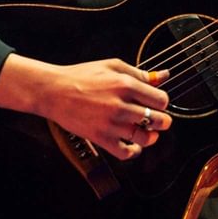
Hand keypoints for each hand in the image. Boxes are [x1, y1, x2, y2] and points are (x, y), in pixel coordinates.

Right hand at [0, 55, 171, 159]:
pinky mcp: (100, 138)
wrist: (54, 91)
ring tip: (148, 132)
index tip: (157, 103)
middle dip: (163, 121)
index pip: (161, 99)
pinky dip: (133, 152)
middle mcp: (120, 105)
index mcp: (125, 84)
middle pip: (158, 119)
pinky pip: (126, 153)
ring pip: (146, 138)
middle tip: (160, 120)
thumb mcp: (112, 66)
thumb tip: (163, 76)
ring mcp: (111, 123)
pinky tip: (133, 145)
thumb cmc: (82, 76)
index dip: (162, 102)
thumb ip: (139, 72)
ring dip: (151, 137)